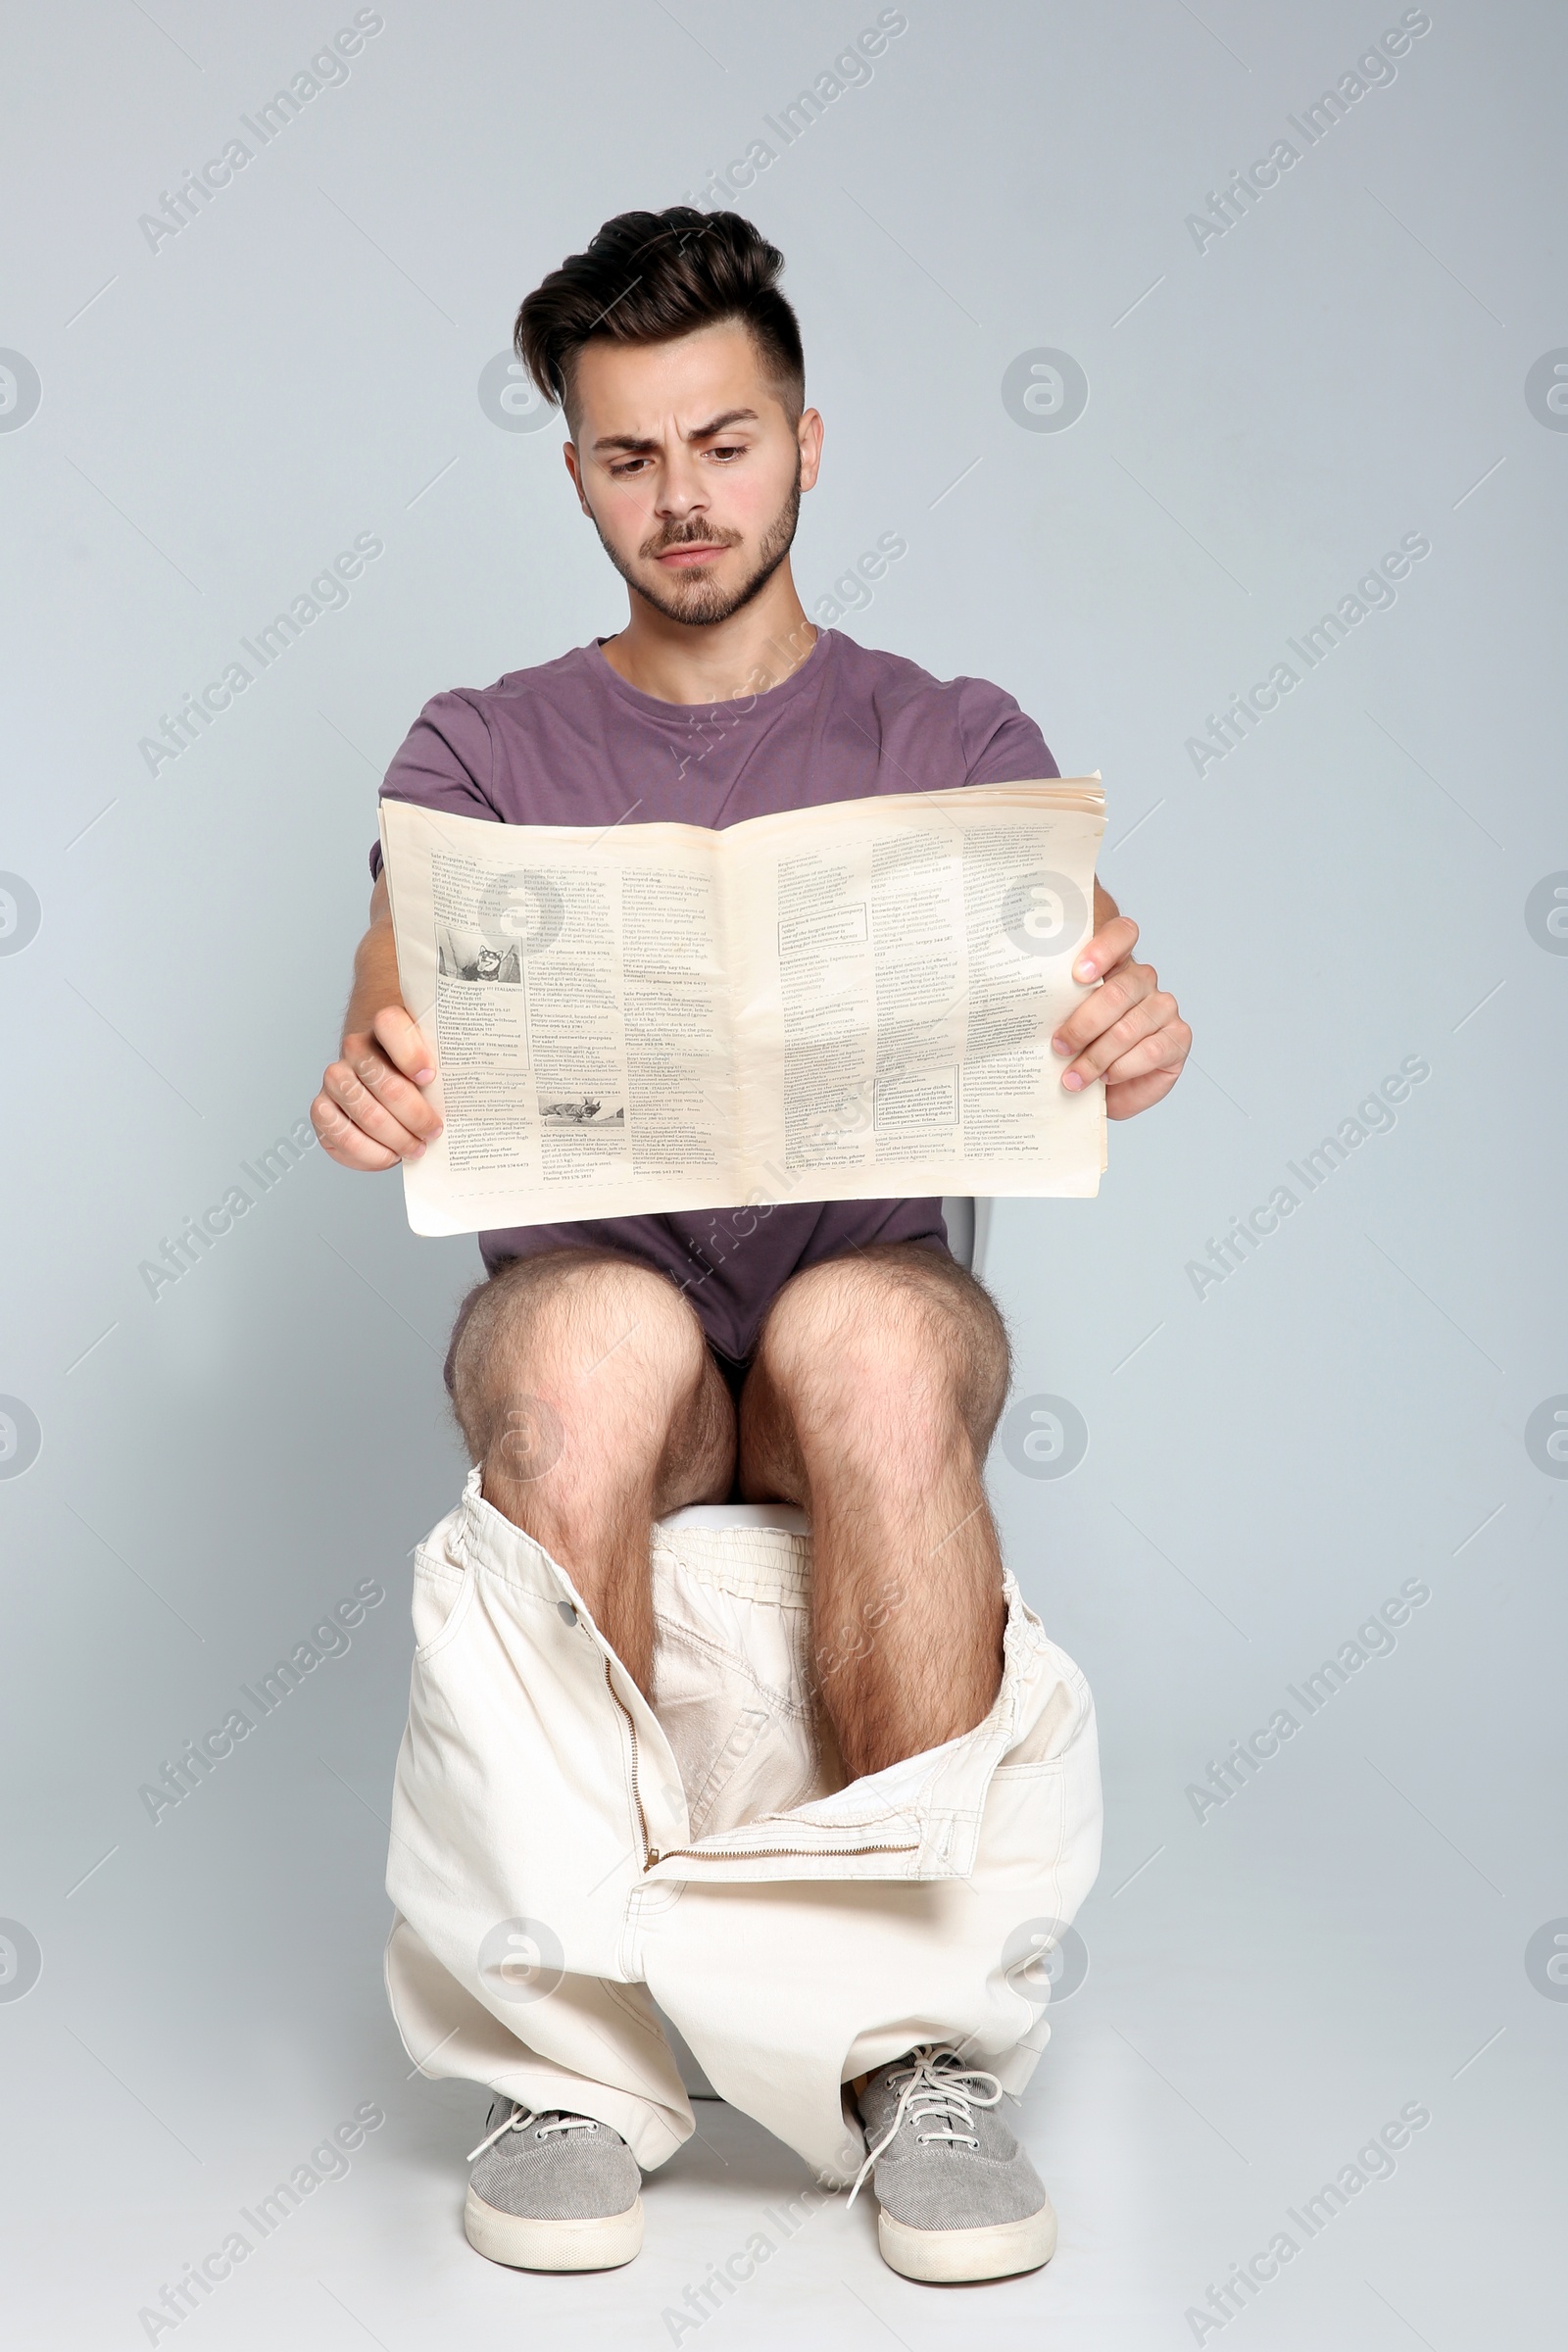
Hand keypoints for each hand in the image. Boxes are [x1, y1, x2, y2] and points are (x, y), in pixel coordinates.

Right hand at [311, 1003, 442, 1169]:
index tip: (430, 1077)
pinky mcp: (322, 1108)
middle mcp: (356, 1047)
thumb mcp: (439, 1062)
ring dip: (396, 1138)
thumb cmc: (418, 1074)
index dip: (410, 1053)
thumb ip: (451, 1067)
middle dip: (415, 1115)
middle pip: (384, 1082)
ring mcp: (335, 1077)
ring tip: (416, 1148)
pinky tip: (390, 1155)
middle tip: (434, 1131)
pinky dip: (370, 1153)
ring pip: (366, 1113)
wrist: (386, 1080)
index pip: (390, 1024)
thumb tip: (482, 1088)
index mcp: (387, 1025)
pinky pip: (341, 1135)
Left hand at [1051, 910, 1189, 1119]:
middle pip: (1118, 992)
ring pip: (1128, 1028)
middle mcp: (1143, 981)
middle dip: (1083, 1025)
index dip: (1103, 949)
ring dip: (1096, 1057)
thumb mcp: (1061, 1021)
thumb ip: (1054, 1005)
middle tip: (1059, 1046)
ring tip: (1073, 1077)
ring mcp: (1164, 1008)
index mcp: (1116, 963)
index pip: (1122, 934)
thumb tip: (1018, 1002)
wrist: (1105, 1089)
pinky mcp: (1178, 1038)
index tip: (1078, 975)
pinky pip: (1150, 1051)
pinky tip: (1106, 1077)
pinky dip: (1121, 1068)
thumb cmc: (1080, 1049)